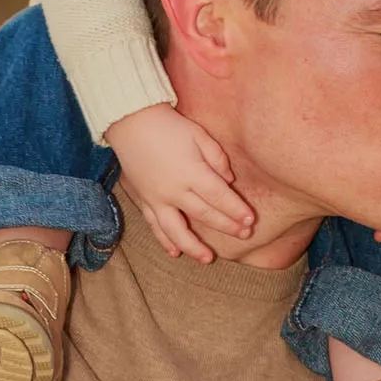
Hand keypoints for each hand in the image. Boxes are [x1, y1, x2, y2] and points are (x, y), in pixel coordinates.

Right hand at [105, 102, 254, 263]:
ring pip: (176, 230)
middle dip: (226, 226)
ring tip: (208, 259)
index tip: (250, 220)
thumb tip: (228, 178)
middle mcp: (174, 190)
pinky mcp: (143, 200)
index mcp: (191, 172)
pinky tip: (175, 252)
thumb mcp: (198, 134)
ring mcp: (157, 198)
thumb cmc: (168, 125)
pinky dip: (164, 240)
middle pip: (204, 214)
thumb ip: (216, 157)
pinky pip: (154, 225)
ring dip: (193, 246)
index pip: (219, 197)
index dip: (236, 210)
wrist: (130, 121)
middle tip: (244, 235)